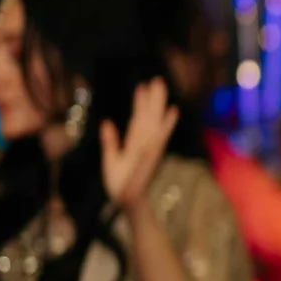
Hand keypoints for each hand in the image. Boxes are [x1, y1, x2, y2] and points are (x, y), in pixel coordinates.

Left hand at [100, 79, 179, 211]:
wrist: (125, 200)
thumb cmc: (119, 184)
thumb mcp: (110, 159)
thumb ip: (110, 140)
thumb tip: (107, 122)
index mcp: (134, 143)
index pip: (137, 118)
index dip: (139, 102)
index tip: (141, 86)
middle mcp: (144, 142)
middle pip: (149, 115)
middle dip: (153, 98)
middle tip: (157, 79)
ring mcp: (150, 147)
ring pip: (155, 120)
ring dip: (159, 104)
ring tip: (161, 87)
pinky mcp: (152, 153)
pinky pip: (160, 135)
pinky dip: (167, 123)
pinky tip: (173, 111)